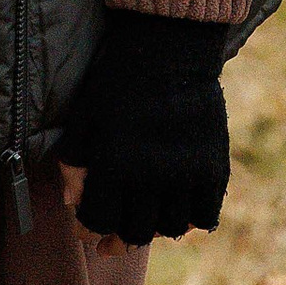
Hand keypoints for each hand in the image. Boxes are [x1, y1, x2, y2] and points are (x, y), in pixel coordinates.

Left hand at [52, 11, 230, 250]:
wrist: (170, 48)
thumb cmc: (118, 79)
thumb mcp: (84, 115)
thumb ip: (73, 162)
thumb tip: (72, 203)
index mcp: (116, 163)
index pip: (98, 220)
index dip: (88, 228)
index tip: (86, 228)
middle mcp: (153, 176)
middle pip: (135, 232)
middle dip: (118, 236)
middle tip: (112, 235)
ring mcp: (188, 174)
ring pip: (170, 228)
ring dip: (153, 229)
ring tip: (144, 218)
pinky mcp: (214, 167)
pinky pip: (204, 216)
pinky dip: (189, 220)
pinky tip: (175, 210)